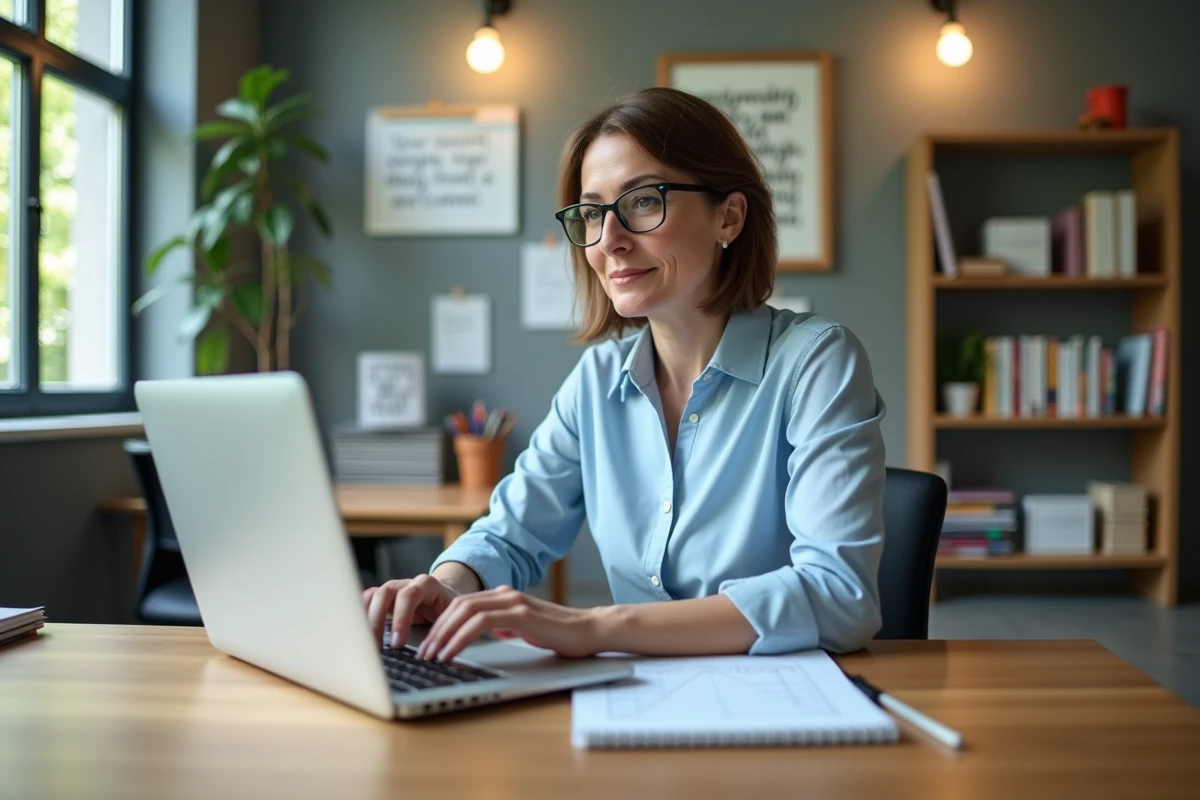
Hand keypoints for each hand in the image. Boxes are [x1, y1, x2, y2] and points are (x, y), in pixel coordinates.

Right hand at [363, 574, 459, 648]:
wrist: (443, 596)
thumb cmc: (445, 609)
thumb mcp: (449, 618)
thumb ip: (439, 630)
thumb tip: (429, 654)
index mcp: (426, 585)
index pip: (408, 596)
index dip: (401, 618)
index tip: (398, 643)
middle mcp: (405, 583)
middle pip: (384, 594)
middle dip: (378, 622)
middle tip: (378, 647)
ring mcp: (391, 588)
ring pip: (371, 597)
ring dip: (365, 620)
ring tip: (365, 644)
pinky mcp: (380, 597)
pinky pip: (365, 601)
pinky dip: (359, 616)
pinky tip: (357, 634)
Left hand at [416, 586, 600, 662]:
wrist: (591, 631)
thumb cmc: (562, 634)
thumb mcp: (526, 629)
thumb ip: (507, 625)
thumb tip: (489, 630)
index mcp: (504, 597)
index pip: (462, 605)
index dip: (441, 624)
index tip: (428, 644)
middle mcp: (505, 594)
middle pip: (457, 606)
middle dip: (436, 630)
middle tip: (422, 653)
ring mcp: (513, 602)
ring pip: (464, 611)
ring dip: (443, 634)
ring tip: (431, 656)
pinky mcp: (521, 614)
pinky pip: (480, 622)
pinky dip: (460, 637)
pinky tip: (451, 653)